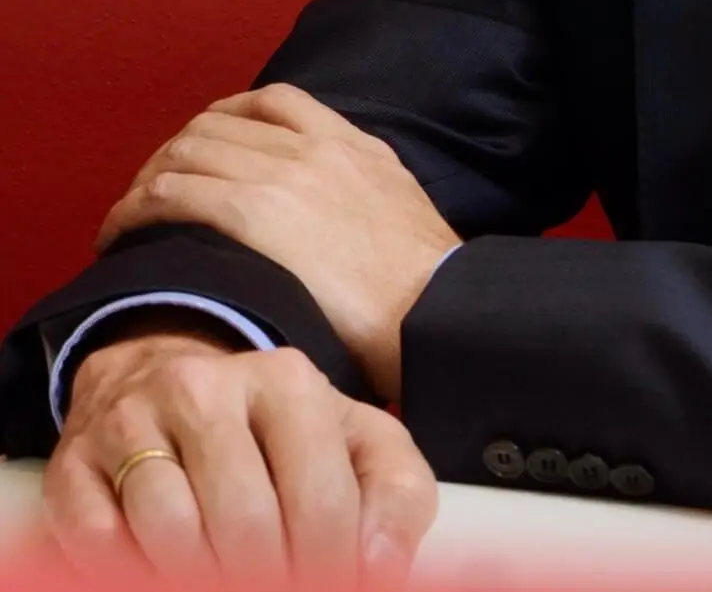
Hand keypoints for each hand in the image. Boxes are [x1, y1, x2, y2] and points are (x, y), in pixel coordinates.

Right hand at [45, 328, 435, 579]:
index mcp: (288, 382)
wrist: (168, 382)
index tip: (331, 584)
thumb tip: (382, 566)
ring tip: (220, 577)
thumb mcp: (355, 446)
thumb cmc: (280, 437)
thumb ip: (396, 497)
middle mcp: (207, 388)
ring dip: (200, 579)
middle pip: (245, 526)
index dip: (332, 570)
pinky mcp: (74, 463)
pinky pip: (98, 543)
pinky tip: (159, 569)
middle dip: (267, 583)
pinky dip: (130, 574)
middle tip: (274, 587)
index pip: (321, 503)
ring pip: (171, 533)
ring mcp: (133, 421)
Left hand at [98, 84, 459, 400]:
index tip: (202, 153)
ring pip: (185, 153)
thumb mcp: (399, 204)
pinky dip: (133, 210)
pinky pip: (172, 193)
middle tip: (153, 195)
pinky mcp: (253, 212)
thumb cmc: (422, 281)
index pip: (270, 100)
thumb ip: (360, 189)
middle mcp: (310, 145)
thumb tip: (331, 214)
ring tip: (130, 219)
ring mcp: (280, 173)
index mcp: (349, 141)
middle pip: (215, 124)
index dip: (221, 121)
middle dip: (173, 154)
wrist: (434, 304)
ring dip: (146, 183)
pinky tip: (120, 235)